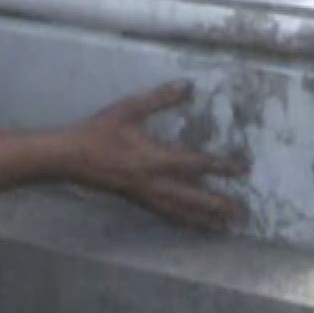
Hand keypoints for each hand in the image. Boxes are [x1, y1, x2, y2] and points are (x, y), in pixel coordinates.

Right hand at [68, 81, 249, 231]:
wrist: (71, 157)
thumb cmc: (101, 131)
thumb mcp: (130, 108)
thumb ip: (160, 97)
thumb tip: (189, 85)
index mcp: (154, 158)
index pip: (194, 163)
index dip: (219, 166)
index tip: (242, 169)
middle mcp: (154, 181)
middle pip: (193, 197)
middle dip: (217, 205)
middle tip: (242, 213)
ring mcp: (145, 195)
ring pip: (180, 211)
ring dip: (203, 219)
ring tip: (224, 228)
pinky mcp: (137, 201)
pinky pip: (165, 214)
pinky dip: (182, 221)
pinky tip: (191, 225)